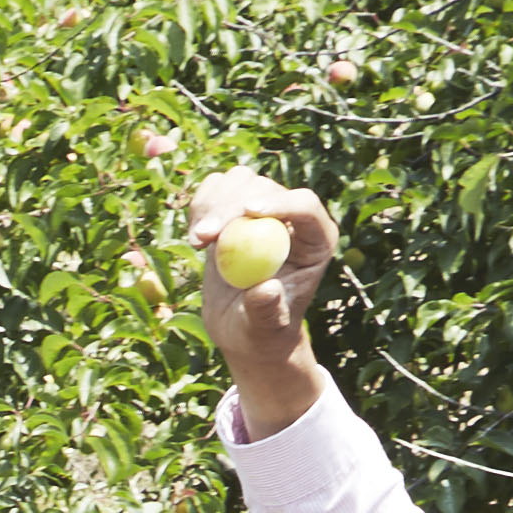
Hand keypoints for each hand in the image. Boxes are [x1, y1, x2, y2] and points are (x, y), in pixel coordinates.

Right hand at [180, 170, 336, 438]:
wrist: (241, 325)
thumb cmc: (261, 331)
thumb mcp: (264, 329)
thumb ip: (266, 311)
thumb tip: (266, 289)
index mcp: (316, 241)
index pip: (305, 205)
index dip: (279, 201)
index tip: (247, 212)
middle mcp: (292, 216)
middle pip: (266, 188)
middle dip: (231, 206)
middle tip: (203, 237)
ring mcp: (263, 208)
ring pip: (239, 180)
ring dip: (212, 204)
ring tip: (198, 243)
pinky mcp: (235, 208)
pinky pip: (216, 187)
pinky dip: (200, 205)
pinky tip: (197, 238)